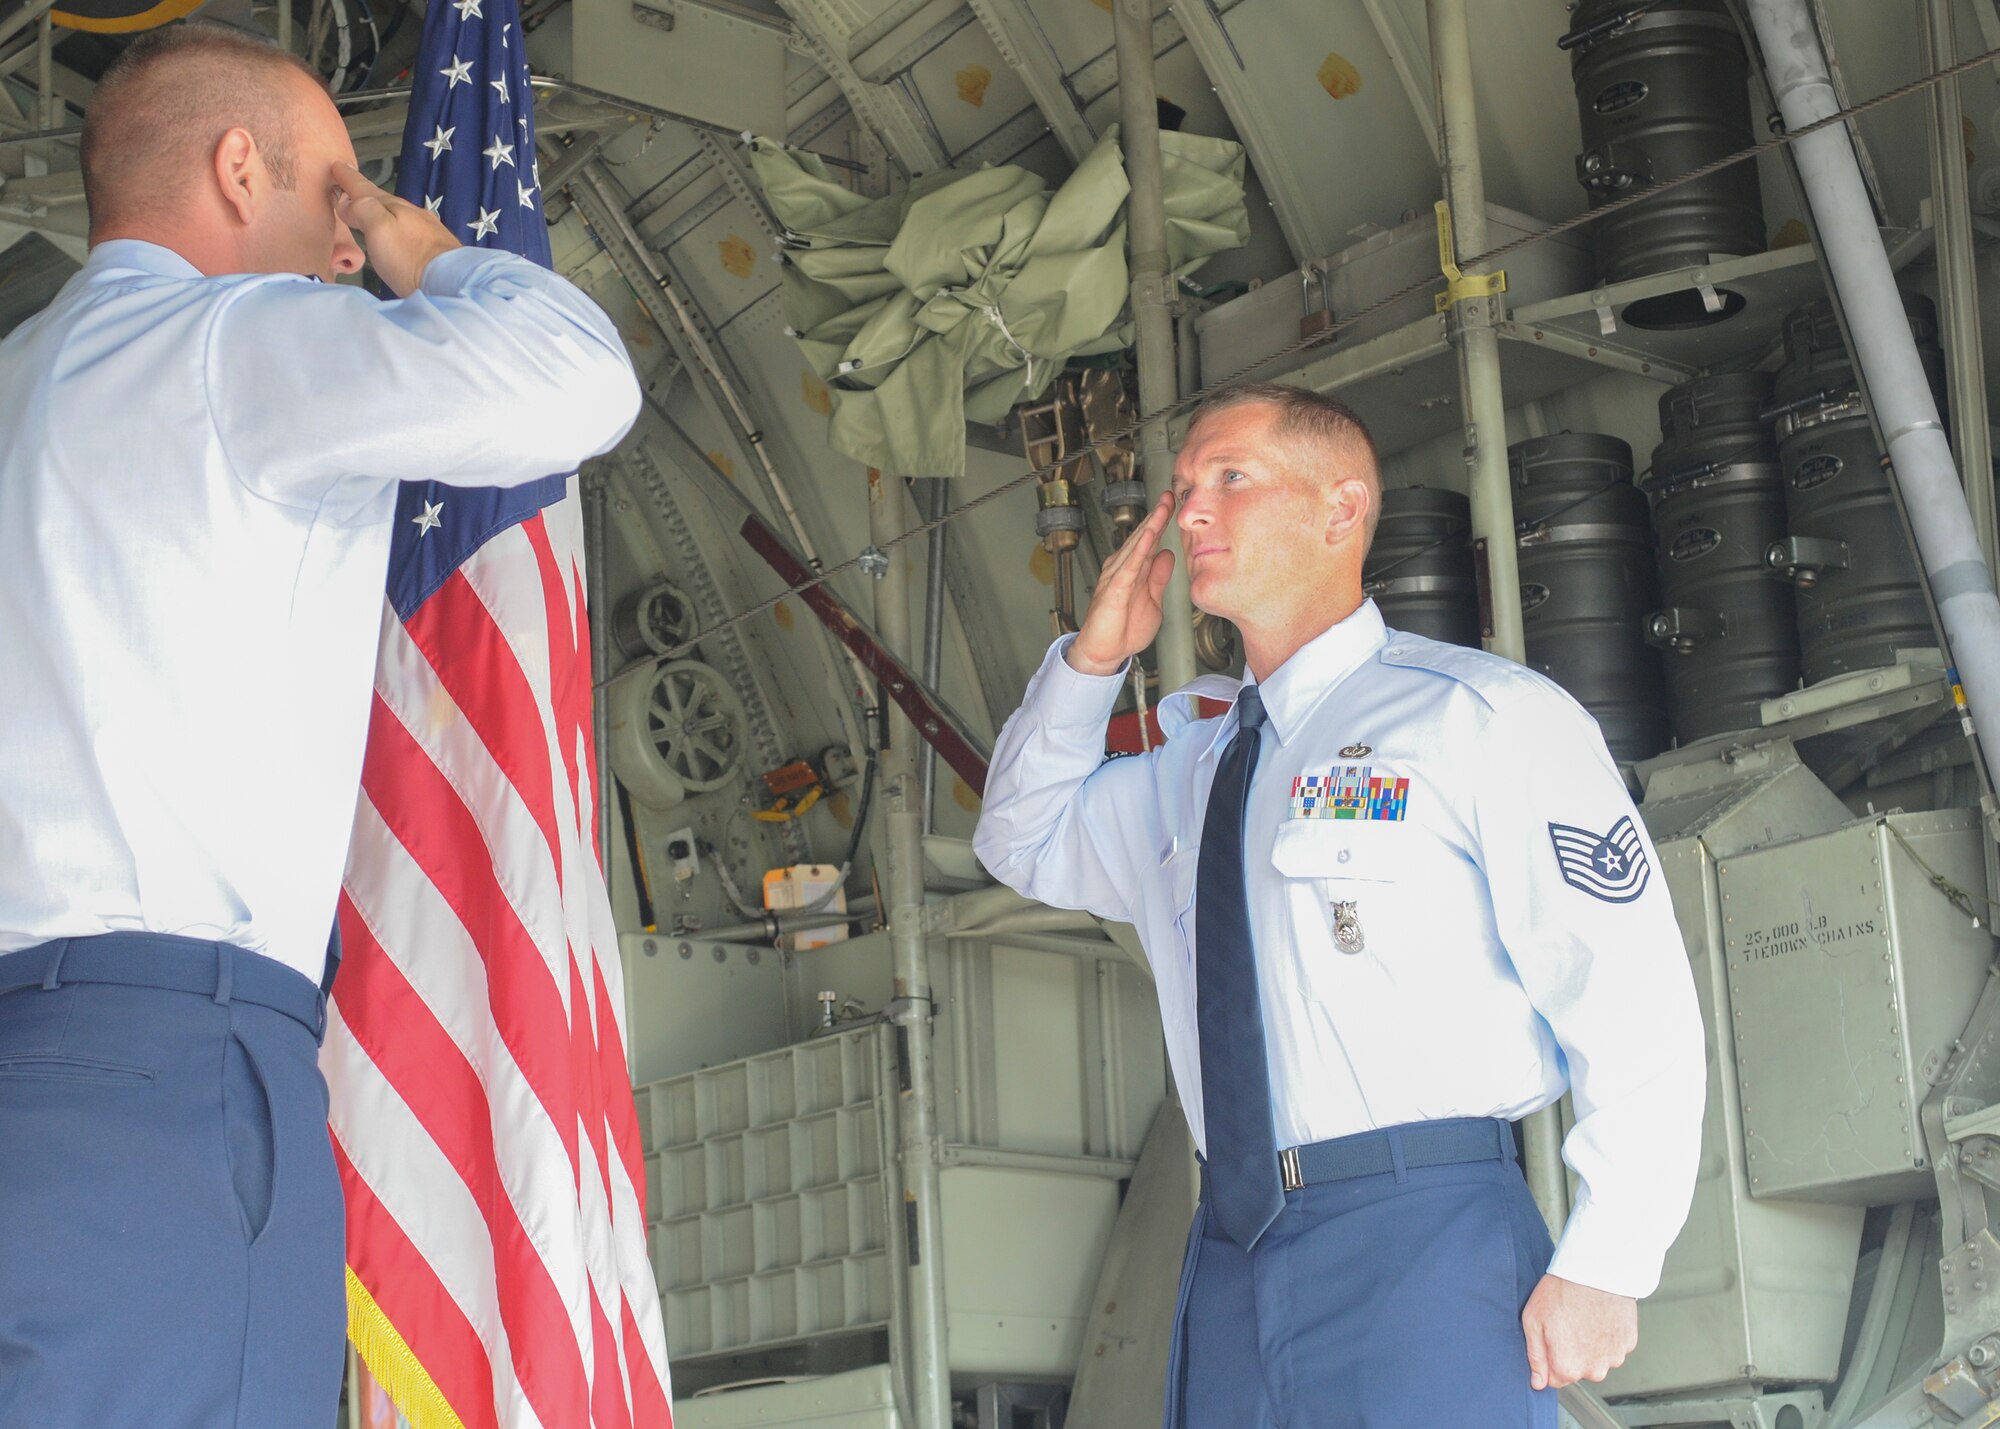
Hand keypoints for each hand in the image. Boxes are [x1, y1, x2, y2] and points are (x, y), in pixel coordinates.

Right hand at [332, 163, 460, 296]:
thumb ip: (363, 210)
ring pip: (397, 215)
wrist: (453, 284)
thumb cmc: (412, 259)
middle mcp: (412, 214)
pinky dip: (396, 228)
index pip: (365, 187)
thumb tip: (348, 202)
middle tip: (349, 189)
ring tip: (369, 213)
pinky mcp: (437, 249)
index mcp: (395, 206)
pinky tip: (397, 237)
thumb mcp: (379, 229)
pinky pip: (410, 230)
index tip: (337, 166)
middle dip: (364, 194)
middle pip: (382, 200)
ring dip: (380, 211)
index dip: (348, 178)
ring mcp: (427, 231)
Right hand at [1067, 490, 1175, 675]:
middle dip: (1157, 515)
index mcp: (1134, 570)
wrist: (1104, 652)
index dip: (1161, 522)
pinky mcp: (1114, 590)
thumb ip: (1158, 577)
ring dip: (1150, 526)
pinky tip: (1148, 537)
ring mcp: (1117, 577)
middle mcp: (1124, 569)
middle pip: (1143, 537)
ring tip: (1163, 508)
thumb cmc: (1123, 629)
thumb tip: (1168, 555)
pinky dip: (1139, 550)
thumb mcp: (1153, 600)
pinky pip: (1128, 566)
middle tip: (1171, 495)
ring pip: (1136, 545)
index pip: (1150, 541)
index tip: (1174, 504)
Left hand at [1522, 1274, 1635, 1389]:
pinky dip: (1607, 1335)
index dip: (1549, 1356)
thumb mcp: (1533, 1321)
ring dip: (1590, 1345)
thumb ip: (1535, 1357)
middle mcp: (1594, 1370)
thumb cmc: (1561, 1291)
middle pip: (1577, 1369)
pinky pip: (1613, 1346)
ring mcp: (1615, 1357)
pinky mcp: (1629, 1343)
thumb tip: (1538, 1383)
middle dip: (1570, 1353)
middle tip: (1566, 1323)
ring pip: (1597, 1359)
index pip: (1554, 1378)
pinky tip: (1598, 1315)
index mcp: (1568, 1368)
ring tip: (1583, 1316)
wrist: (1595, 1270)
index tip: (1550, 1336)